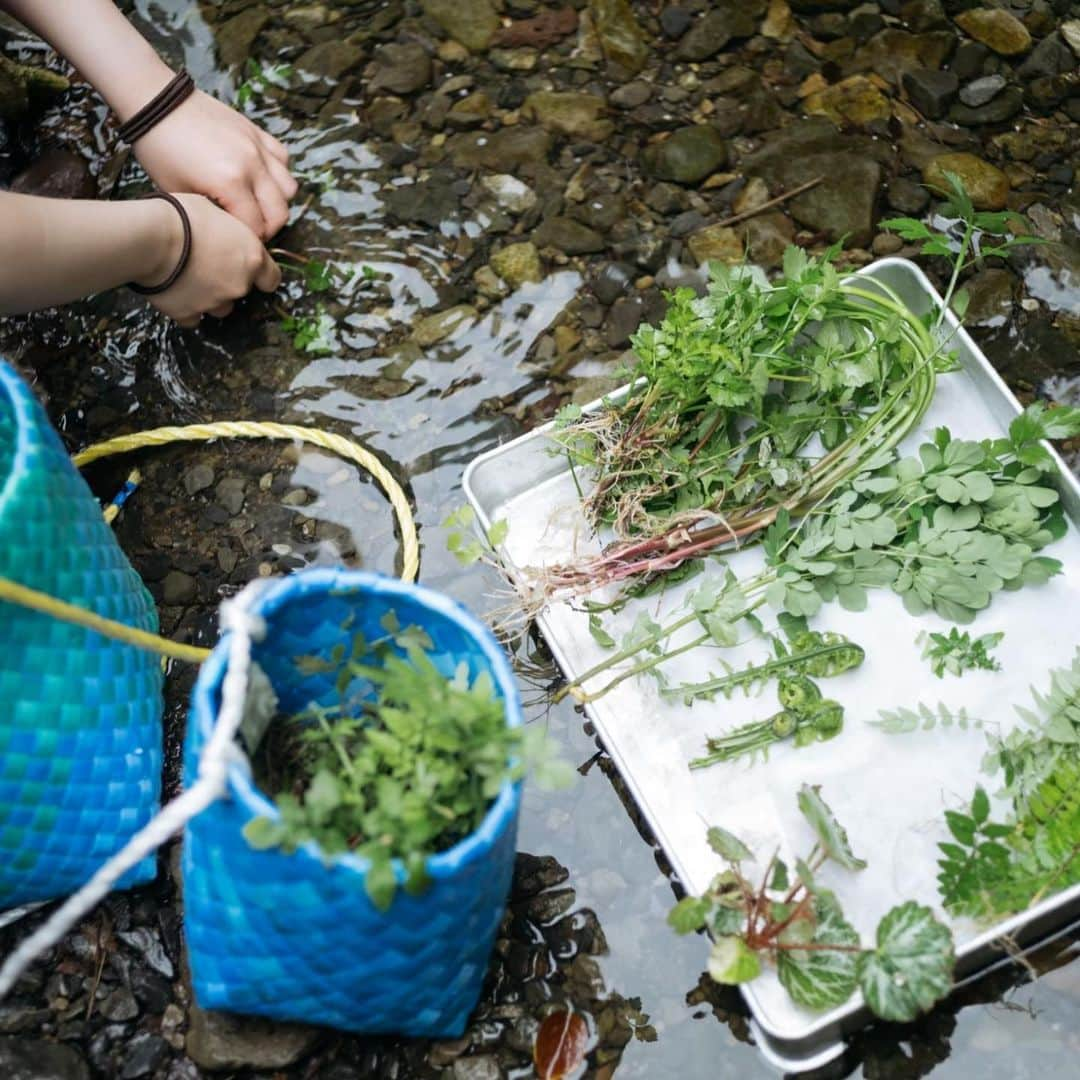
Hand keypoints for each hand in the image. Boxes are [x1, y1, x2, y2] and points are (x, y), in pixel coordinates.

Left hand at [133, 89, 297, 240]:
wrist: (155, 102)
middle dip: (268, 228)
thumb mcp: (177, 192)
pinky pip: (283, 159)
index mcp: (230, 182)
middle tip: (251, 230)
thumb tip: (227, 229)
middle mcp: (252, 165)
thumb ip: (209, 214)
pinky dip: (278, 174)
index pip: (256, 227)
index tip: (237, 242)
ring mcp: (258, 146)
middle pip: (280, 212)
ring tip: (259, 205)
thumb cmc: (159, 149)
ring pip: (289, 188)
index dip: (249, 241)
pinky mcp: (257, 131)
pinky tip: (260, 178)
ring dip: (277, 202)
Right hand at [135, 194, 281, 326]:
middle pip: (242, 292)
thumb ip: (230, 231)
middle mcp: (239, 284)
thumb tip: (225, 234)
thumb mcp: (215, 210)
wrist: (149, 238)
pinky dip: (187, 309)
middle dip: (229, 282)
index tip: (251, 272)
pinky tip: (176, 293)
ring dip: (211, 298)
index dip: (261, 276)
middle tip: (207, 264)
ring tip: (190, 279)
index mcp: (251, 258)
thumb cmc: (180, 215)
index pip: (271, 278)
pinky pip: (193, 317)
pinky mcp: (189, 313)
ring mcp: (215, 302)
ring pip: (220, 308)